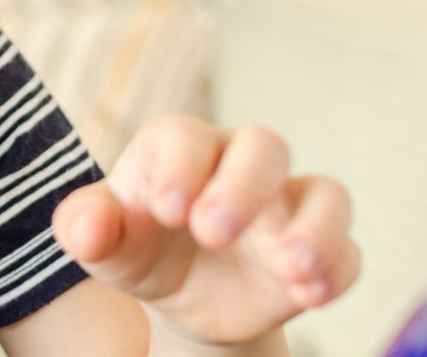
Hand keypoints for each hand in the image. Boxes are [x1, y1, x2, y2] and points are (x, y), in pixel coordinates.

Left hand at [52, 114, 359, 346]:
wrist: (181, 298)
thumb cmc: (138, 248)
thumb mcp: (104, 243)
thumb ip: (85, 227)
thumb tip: (86, 229)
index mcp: (179, 148)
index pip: (185, 135)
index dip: (179, 166)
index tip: (166, 210)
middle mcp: (240, 164)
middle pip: (265, 146)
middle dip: (244, 186)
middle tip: (212, 234)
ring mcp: (286, 206)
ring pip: (325, 192)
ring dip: (313, 227)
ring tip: (285, 265)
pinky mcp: (320, 250)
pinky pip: (347, 251)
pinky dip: (334, 268)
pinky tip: (305, 294)